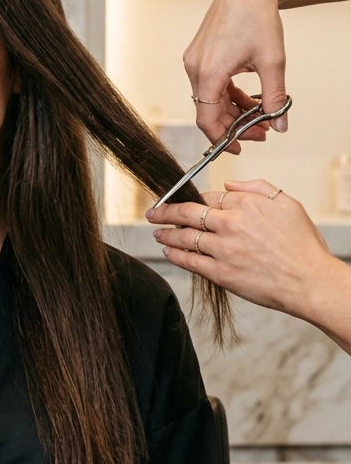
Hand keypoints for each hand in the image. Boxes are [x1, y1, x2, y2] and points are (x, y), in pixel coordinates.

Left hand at [147, 179, 331, 318]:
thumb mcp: (287, 203)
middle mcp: (230, 224)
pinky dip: (175, 254)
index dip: (195, 198)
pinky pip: (190, 261)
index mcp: (246, 204)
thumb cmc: (303, 245)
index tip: (185, 200)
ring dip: (166, 232)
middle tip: (153, 212)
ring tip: (157, 231)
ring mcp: (223, 249)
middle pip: (188, 212)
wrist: (309, 281)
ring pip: (184, 236)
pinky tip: (168, 250)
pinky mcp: (221, 273)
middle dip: (166, 211)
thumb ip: (257, 188)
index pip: (209, 196)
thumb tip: (229, 183)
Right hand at [183, 0, 288, 150]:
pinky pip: (211, 84)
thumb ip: (274, 98)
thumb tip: (278, 124)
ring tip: (260, 115)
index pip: (207, 119)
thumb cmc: (257, 17)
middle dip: (235, 125)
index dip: (222, 139)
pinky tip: (249, 99)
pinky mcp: (199, 55)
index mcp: (209, 71)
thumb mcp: (272, 62)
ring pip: (211, 98)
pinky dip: (229, 95)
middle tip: (262, 131)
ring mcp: (195, 60)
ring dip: (234, 111)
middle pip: (209, 111)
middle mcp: (195, 67)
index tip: (239, 148)